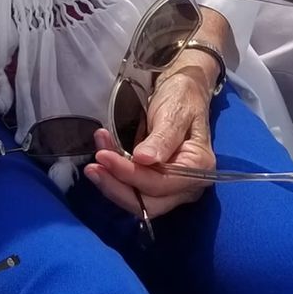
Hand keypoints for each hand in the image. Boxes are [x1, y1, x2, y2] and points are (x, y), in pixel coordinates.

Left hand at [84, 56, 218, 219]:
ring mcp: (172, 187)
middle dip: (117, 187)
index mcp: (199, 167)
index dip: (131, 175)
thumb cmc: (182, 98)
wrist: (181, 90)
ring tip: (94, 161)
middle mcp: (188, 185)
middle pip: (150, 203)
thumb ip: (163, 138)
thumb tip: (145, 160)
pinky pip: (133, 189)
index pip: (161, 184)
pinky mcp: (155, 183)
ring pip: (138, 201)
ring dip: (112, 183)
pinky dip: (114, 178)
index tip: (105, 157)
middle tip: (93, 167)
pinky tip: (103, 157)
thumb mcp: (174, 113)